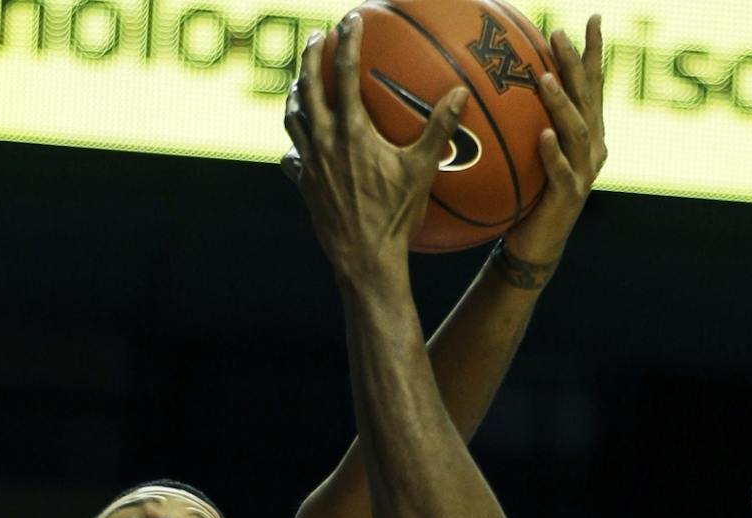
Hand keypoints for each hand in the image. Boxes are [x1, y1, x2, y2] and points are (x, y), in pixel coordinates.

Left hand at [284, 14, 467, 282]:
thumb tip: (459, 94)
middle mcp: (322, 141)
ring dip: (296, 95)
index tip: (351, 20)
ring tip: (299, 83)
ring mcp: (309, 164)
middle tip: (316, 37)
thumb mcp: (422, 170)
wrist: (364, 259)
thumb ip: (438, 129)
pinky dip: (295, 145)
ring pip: (293, 118)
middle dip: (310, 57)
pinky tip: (299, 147)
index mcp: (351, 130)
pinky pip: (292, 157)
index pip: (343, 73)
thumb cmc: (395, 216)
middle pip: (307, 87)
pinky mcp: (304, 186)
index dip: (348, 41)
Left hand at [498, 16, 606, 269]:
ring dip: (562, 104)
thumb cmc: (527, 191)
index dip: (594, 51)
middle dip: (576, 64)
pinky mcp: (570, 197)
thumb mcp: (527, 149)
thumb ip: (524, 119)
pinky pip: (562, 172)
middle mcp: (593, 148)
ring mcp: (584, 173)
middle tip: (559, 34)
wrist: (534, 243)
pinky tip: (542, 136)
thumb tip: (494, 81)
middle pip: (588, 98)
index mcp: (588, 132)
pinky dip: (553, 154)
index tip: (592, 18)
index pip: (593, 85)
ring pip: (579, 132)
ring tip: (545, 79)